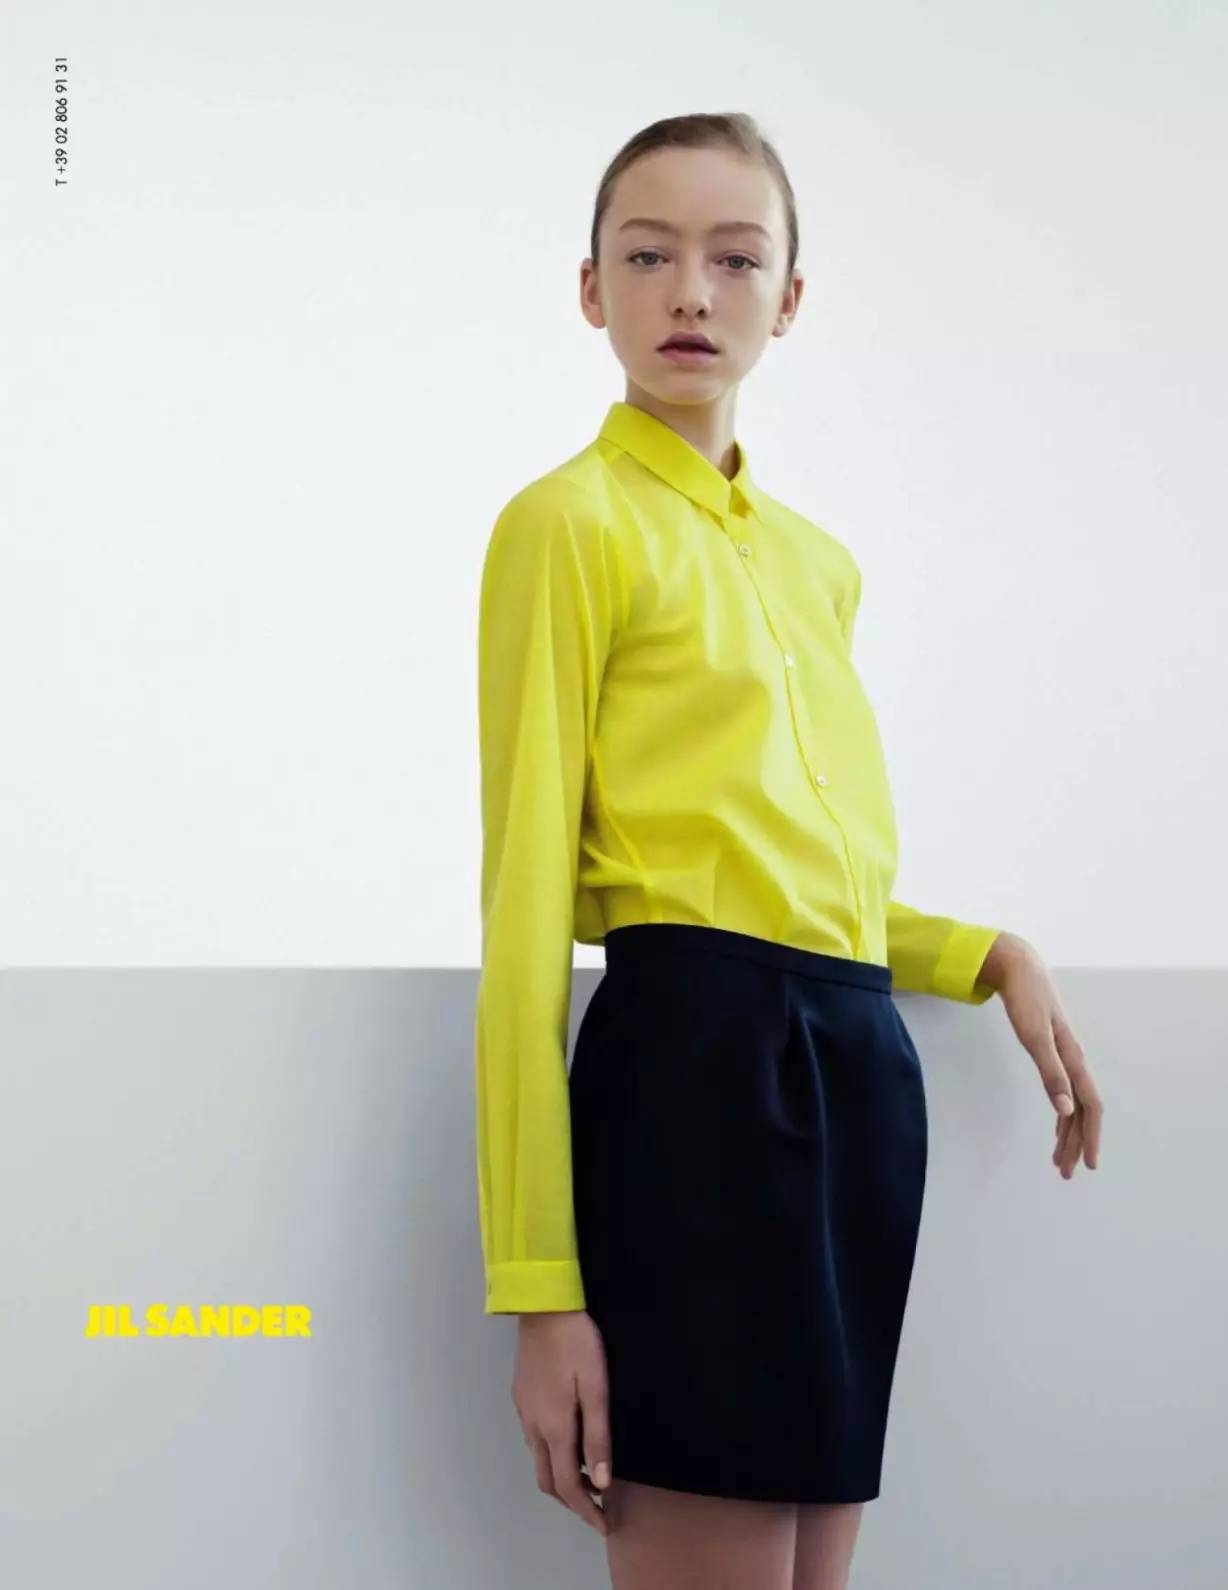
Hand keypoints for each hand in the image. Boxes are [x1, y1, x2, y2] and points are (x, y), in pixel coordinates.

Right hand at [511, 1310, 612, 1535]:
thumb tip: (600, 1483)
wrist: (543, 1306)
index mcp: (554, 1427)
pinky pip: (534, 1437)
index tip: (604, 1524)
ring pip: (538, 1458)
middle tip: (597, 1508)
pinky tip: (568, 1441)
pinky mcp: (520, 1394)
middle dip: (571, 1501)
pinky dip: (551, 1453)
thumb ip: (597, 1437)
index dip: (586, 1511)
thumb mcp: (596, 1388)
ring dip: (560, 1477)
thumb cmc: (577, 1344)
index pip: (567, 1486)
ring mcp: (523, 1409)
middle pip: (547, 1479)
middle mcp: (533, 1425)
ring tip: (587, 1477)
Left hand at [979, 933, 1103, 1177]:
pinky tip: (1058, 1124)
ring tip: (1058, 1160)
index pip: (1089, 1106)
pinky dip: (1062, 1113)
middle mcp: (1074, 1060)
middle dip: (1076, 1143)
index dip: (1089, 1136)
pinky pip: (1065, 1091)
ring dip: (1068, 1132)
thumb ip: (1050, 1072)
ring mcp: (1065, 1056)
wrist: (1019, 969)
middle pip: (1082, 1111)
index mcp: (1073, 1058)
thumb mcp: (1035, 1036)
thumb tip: (1065, 1109)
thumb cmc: (1026, 1000)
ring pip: (1073, 1103)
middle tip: (1065, 1173)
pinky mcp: (1054, 1052)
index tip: (1086, 1163)